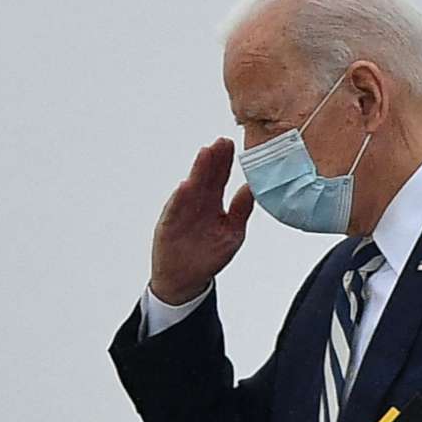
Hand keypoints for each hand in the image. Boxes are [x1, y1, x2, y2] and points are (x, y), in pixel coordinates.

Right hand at [148, 139, 251, 305]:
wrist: (185, 279)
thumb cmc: (209, 256)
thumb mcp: (232, 233)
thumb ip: (241, 210)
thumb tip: (252, 188)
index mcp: (213, 203)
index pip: (220, 177)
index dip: (225, 161)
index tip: (231, 143)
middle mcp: (197, 203)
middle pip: (206, 177)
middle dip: (213, 159)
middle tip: (221, 142)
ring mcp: (182, 212)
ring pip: (192, 187)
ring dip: (198, 170)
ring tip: (205, 153)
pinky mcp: (169, 225)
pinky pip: (175, 209)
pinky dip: (180, 198)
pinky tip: (186, 185)